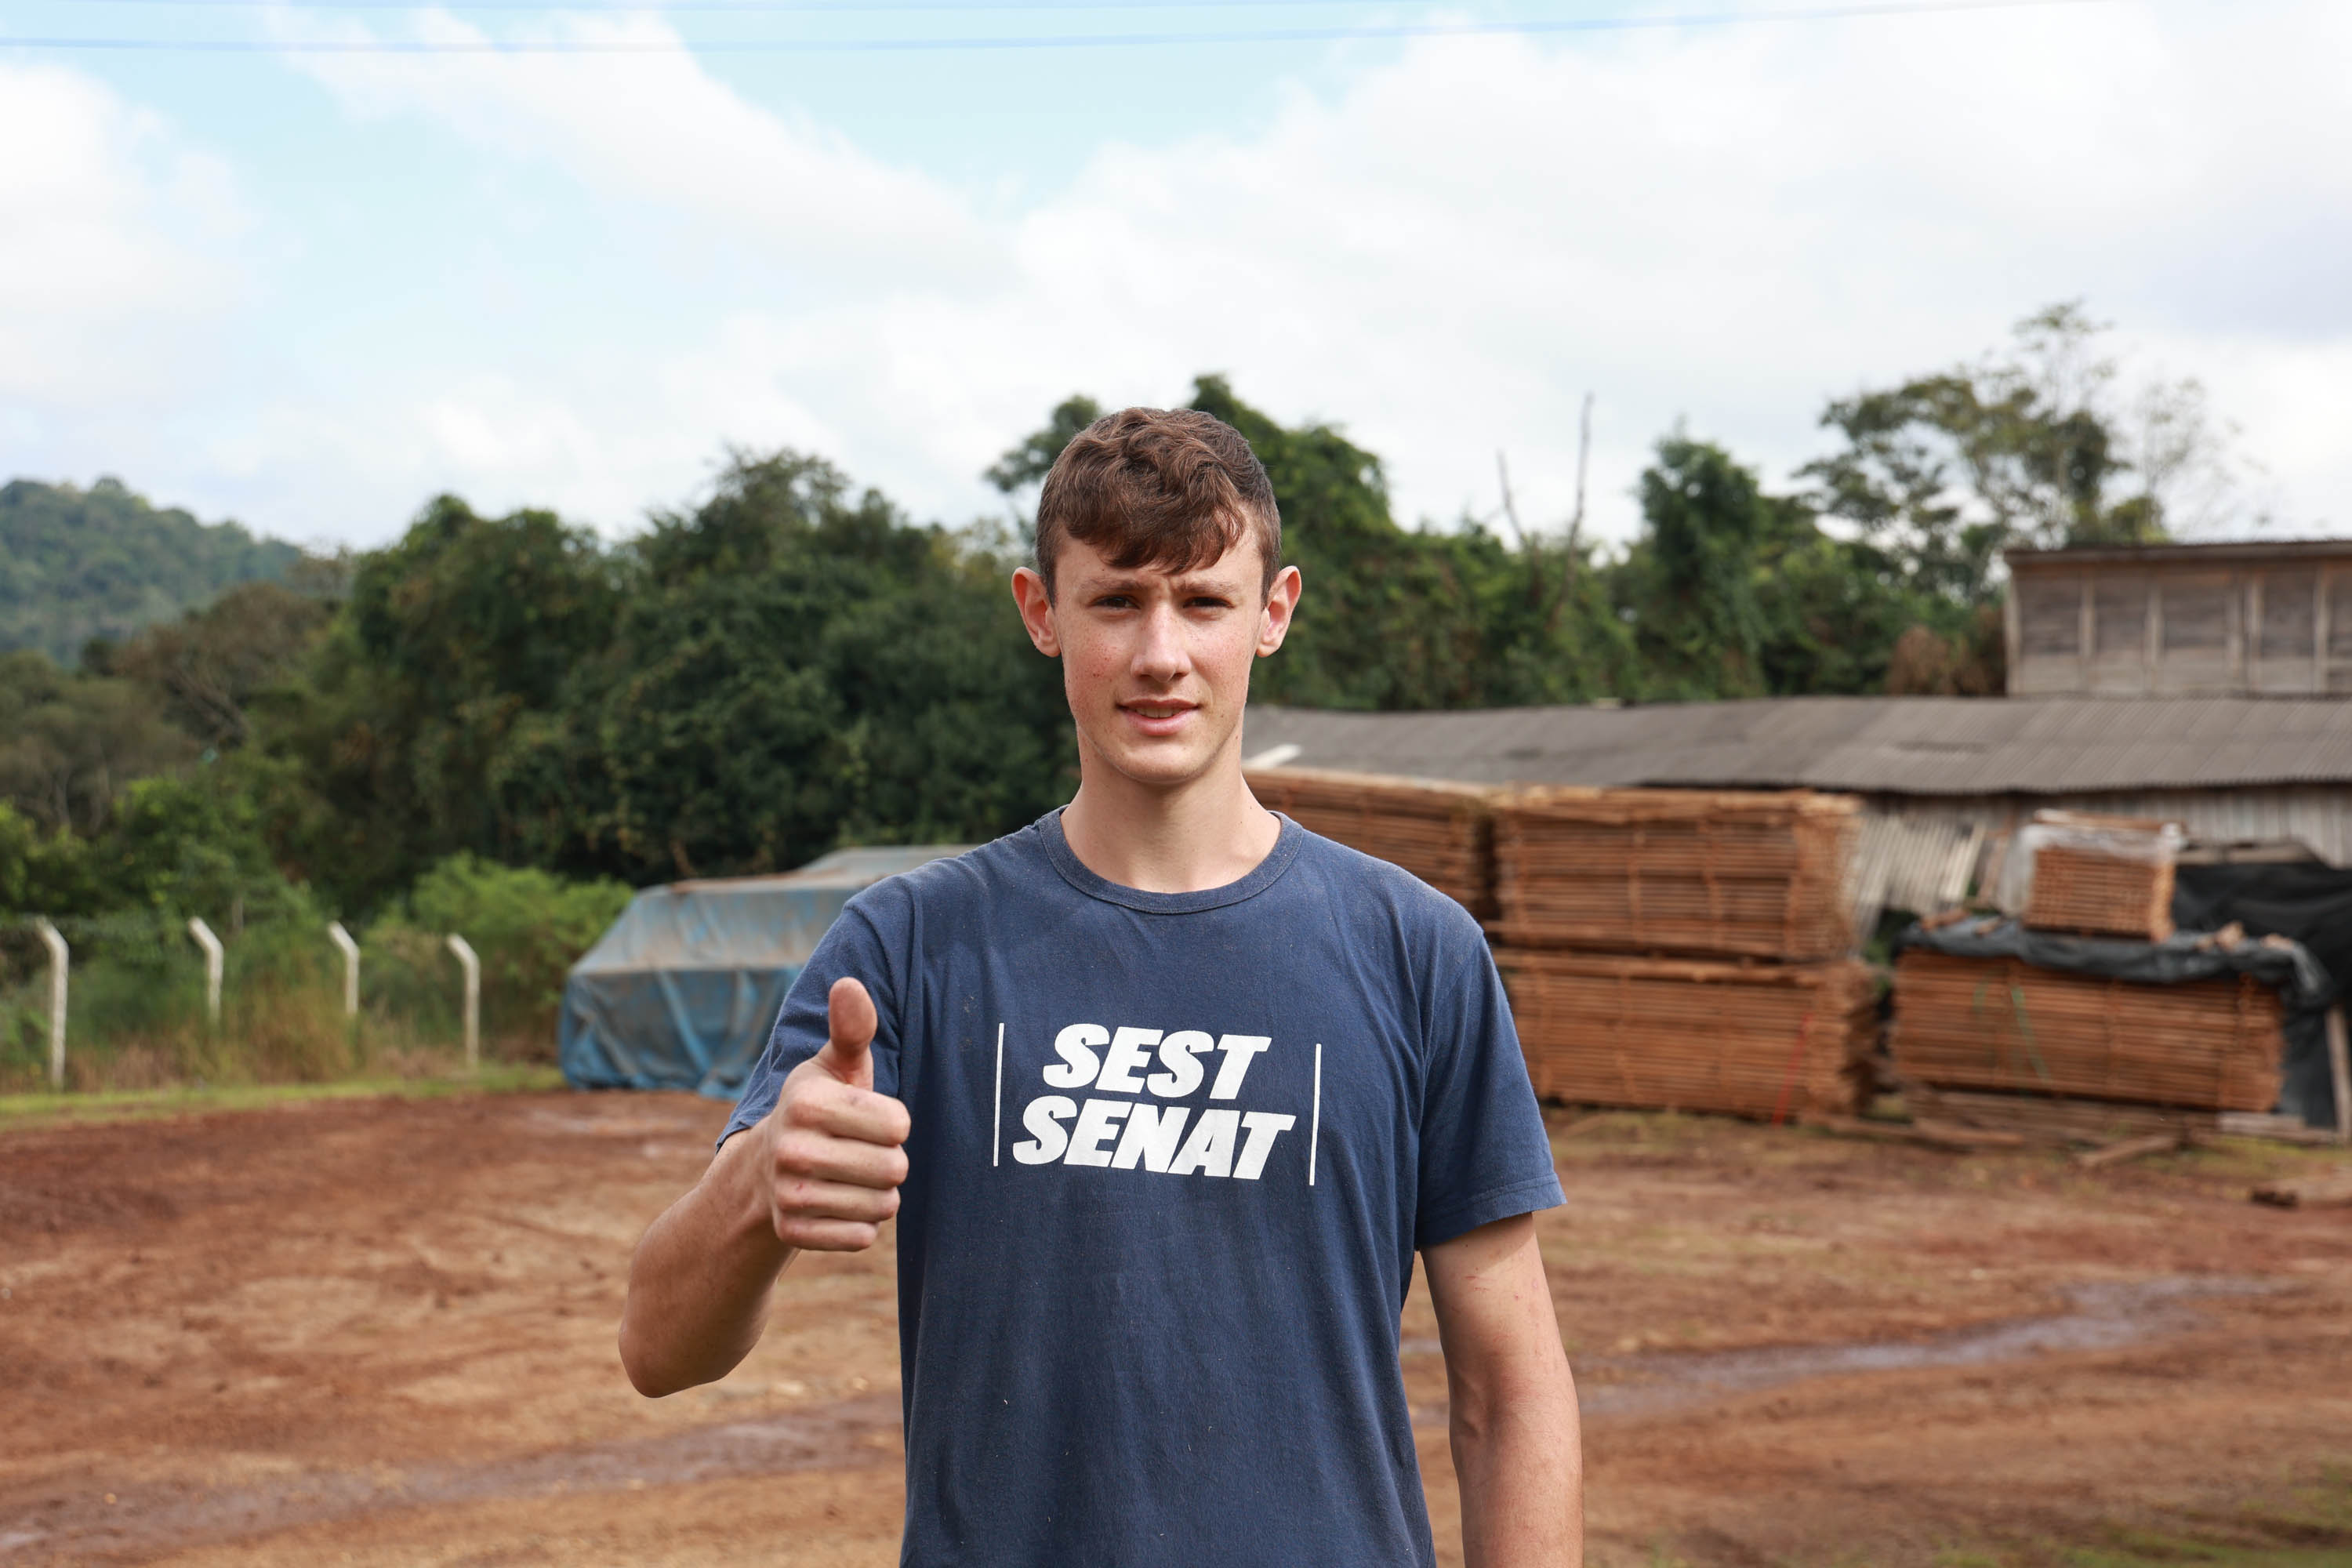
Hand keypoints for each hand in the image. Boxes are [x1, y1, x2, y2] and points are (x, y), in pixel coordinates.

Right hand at [763, 977, 909, 1250]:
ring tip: (850, 1177)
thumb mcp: (834, 1067)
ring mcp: (788, 1195)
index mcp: (807, 1102)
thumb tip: (848, 985)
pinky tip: (837, 1204)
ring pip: (883, 1205)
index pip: (898, 1125)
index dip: (893, 1123)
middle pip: (895, 1168)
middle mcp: (792, 1149)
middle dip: (890, 1161)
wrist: (762, 1170)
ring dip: (878, 1194)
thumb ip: (851, 1029)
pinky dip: (861, 1224)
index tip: (867, 1118)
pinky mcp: (792, 1234)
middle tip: (860, 1152)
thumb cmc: (819, 1108)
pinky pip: (863, 1237)